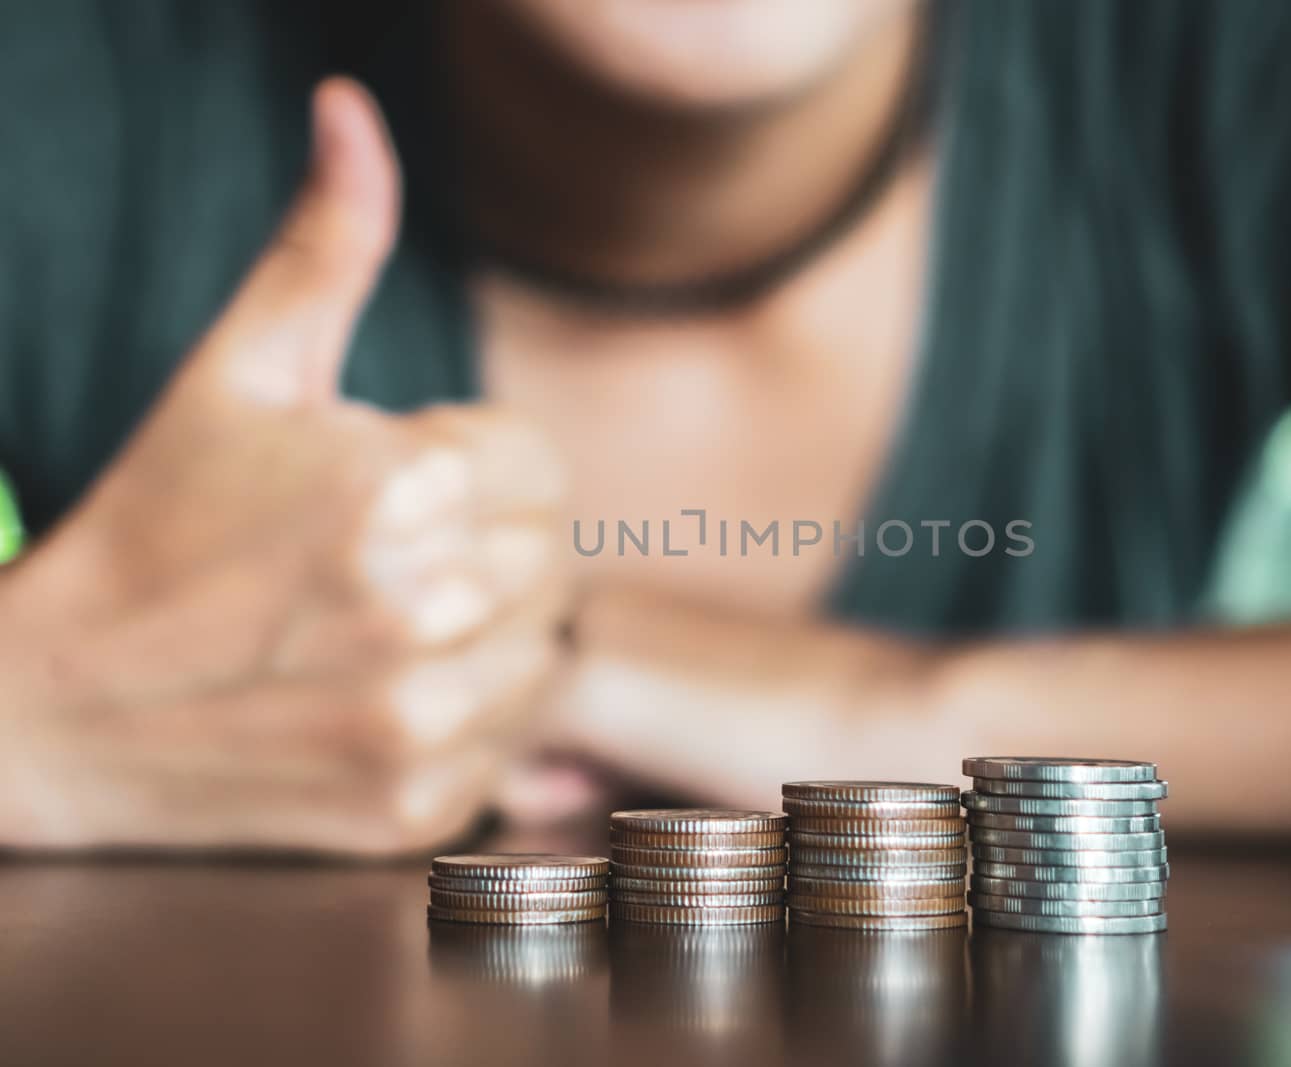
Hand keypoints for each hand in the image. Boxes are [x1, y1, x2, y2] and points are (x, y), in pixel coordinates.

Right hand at [0, 79, 566, 854]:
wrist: (54, 713)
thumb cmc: (156, 524)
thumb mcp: (236, 372)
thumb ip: (324, 245)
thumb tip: (355, 114)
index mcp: (393, 483)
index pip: (541, 464)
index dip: (470, 469)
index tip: (394, 488)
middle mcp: (420, 607)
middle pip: (554, 557)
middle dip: (481, 545)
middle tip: (379, 559)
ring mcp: (418, 720)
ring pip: (540, 651)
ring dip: (480, 634)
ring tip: (373, 627)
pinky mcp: (410, 807)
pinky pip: (508, 747)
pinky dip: (462, 721)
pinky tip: (370, 697)